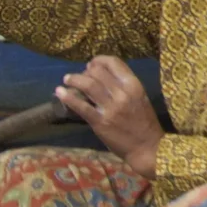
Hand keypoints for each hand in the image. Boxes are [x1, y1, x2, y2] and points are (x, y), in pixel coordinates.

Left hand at [56, 56, 162, 179]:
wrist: (147, 146)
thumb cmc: (144, 122)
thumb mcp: (140, 98)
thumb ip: (124, 87)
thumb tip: (102, 76)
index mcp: (134, 85)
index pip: (114, 63)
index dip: (99, 60)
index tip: (92, 64)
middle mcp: (122, 93)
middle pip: (98, 72)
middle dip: (85, 71)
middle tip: (79, 76)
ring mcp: (110, 108)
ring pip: (88, 85)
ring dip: (74, 79)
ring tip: (66, 80)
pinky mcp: (100, 122)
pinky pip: (81, 106)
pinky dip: (68, 98)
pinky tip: (59, 92)